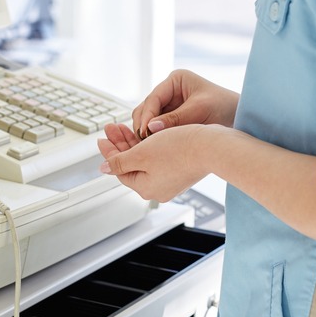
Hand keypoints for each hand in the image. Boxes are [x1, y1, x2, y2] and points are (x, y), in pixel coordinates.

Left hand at [98, 122, 212, 201]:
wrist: (212, 146)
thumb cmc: (179, 150)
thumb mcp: (141, 154)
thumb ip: (120, 162)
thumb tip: (104, 169)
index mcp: (146, 188)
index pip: (120, 170)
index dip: (109, 152)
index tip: (103, 137)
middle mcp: (158, 188)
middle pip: (131, 165)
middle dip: (120, 144)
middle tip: (112, 128)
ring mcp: (170, 180)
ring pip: (145, 160)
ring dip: (133, 143)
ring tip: (124, 127)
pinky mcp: (180, 170)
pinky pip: (158, 159)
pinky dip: (149, 146)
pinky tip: (144, 134)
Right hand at [132, 70, 238, 139]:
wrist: (240, 118)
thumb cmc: (224, 107)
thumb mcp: (199, 110)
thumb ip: (175, 119)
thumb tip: (150, 128)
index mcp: (175, 80)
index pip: (153, 98)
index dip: (147, 116)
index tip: (145, 132)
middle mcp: (169, 91)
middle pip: (146, 109)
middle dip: (144, 125)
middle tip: (144, 143)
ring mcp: (169, 106)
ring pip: (148, 119)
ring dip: (147, 132)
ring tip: (149, 147)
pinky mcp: (171, 119)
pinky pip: (157, 128)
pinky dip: (155, 137)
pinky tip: (156, 148)